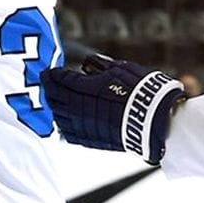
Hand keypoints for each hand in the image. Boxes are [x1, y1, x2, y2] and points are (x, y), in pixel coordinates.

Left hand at [41, 54, 185, 164]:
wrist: (155, 121)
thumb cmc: (141, 91)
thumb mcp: (121, 69)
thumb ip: (100, 66)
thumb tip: (90, 62)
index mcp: (85, 88)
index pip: (60, 80)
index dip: (52, 74)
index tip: (49, 71)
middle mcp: (79, 108)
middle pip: (54, 98)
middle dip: (49, 88)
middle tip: (47, 82)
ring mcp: (83, 126)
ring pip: (57, 117)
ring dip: (53, 107)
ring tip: (54, 100)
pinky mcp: (90, 140)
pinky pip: (67, 134)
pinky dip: (62, 125)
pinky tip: (63, 121)